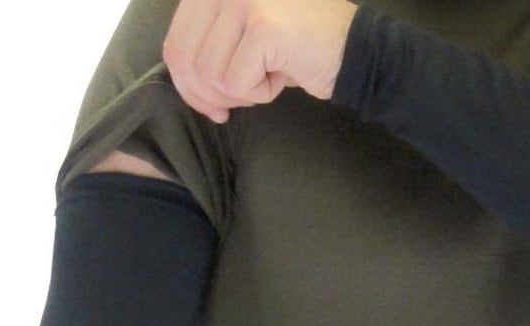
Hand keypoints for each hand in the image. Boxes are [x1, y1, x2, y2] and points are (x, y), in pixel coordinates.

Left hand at [162, 0, 358, 118]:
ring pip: (211, 75)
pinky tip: (282, 77)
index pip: (176, 41)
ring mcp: (243, 0)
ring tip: (267, 77)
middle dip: (206, 96)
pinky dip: (260, 94)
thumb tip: (182, 81)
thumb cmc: (297, 48)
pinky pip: (237, 83)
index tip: (209, 105)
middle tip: (227, 110)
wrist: (353, 48)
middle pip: (186, 60)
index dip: (185, 84)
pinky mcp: (263, 26)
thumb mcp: (242, 36)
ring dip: (240, 92)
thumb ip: (209, 43)